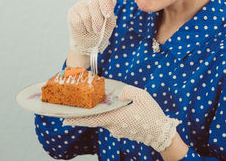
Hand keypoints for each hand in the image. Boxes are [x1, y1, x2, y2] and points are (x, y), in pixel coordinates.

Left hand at [63, 85, 179, 151]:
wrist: (161, 134)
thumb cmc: (152, 115)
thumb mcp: (142, 97)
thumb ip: (128, 91)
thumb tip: (119, 93)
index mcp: (115, 118)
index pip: (91, 119)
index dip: (77, 119)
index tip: (64, 119)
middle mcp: (113, 126)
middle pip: (95, 119)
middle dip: (83, 114)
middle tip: (70, 111)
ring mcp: (117, 130)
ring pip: (104, 119)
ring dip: (100, 113)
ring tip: (99, 103)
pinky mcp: (122, 132)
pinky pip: (112, 122)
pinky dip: (109, 116)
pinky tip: (116, 109)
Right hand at [68, 0, 115, 54]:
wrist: (89, 43)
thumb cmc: (101, 31)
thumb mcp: (110, 24)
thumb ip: (111, 13)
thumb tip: (114, 1)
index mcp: (102, 0)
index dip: (105, 3)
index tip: (107, 15)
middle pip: (94, 4)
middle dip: (98, 20)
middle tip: (98, 30)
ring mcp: (80, 5)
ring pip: (86, 15)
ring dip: (90, 27)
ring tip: (91, 29)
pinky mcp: (72, 12)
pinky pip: (78, 21)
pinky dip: (83, 29)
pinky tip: (83, 29)